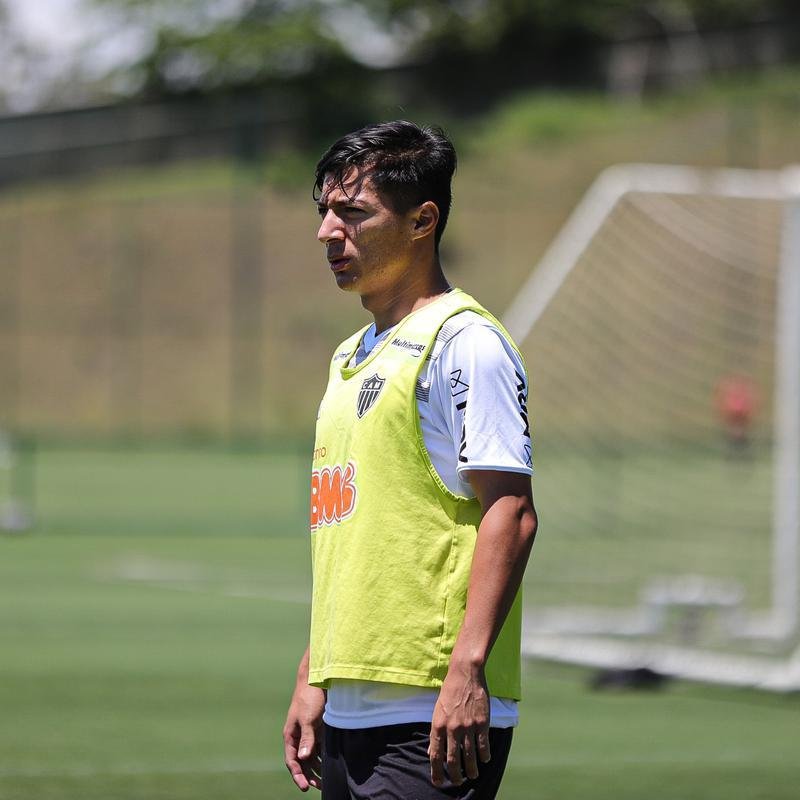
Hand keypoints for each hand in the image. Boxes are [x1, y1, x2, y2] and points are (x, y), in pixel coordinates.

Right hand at [283, 681, 325, 791]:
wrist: (317, 679)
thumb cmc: (309, 697)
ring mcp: (308, 733)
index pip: (292, 760)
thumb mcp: (308, 718)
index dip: (297, 774)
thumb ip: (307, 738)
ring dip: (316, 768)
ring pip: (310, 756)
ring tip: (325, 781)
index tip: (305, 787)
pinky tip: (329, 765)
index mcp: (291, 735)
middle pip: (301, 761)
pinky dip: (322, 757)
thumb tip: (304, 758)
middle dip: (308, 775)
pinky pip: (319, 748)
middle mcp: (298, 736)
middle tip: (318, 787)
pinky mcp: (318, 729)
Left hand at [428, 660, 490, 786]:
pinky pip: (483, 746)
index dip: (436, 772)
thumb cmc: (450, 691)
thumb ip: (436, 731)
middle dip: (455, 776)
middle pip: (453, 761)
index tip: (438, 782)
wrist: (465, 674)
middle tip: (458, 781)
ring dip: (471, 770)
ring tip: (472, 775)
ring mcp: (468, 727)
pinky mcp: (482, 723)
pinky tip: (484, 759)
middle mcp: (452, 729)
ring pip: (470, 757)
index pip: (435, 756)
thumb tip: (432, 752)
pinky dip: (484, 756)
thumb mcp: (437, 710)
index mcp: (438, 725)